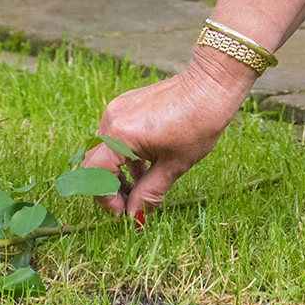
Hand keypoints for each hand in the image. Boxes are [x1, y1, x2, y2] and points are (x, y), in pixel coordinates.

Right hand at [83, 47, 253, 221]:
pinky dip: (123, 156)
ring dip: (116, 173)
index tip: (122, 212)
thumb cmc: (197, 124)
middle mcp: (112, 119)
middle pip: (94, 163)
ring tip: (138, 189)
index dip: (105, 198)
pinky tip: (143, 168)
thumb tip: (134, 218)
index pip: (95, 174)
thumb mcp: (174, 166)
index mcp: (120, 135)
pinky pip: (114, 137)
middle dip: (108, 188)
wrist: (210, 86)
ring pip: (104, 151)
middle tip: (127, 204)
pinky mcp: (125, 105)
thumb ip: (149, 194)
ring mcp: (117, 110)